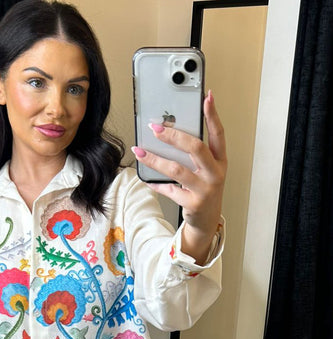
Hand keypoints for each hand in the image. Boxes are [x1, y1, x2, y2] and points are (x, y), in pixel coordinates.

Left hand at [132, 90, 226, 263]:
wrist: (207, 219)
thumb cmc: (204, 189)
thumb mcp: (205, 170)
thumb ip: (194, 154)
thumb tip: (169, 132)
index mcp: (220, 160)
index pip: (218, 133)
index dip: (212, 115)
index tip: (206, 97)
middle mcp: (215, 173)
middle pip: (195, 148)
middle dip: (174, 136)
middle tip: (156, 128)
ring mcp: (205, 189)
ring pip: (176, 170)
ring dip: (155, 159)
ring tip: (140, 151)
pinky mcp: (193, 203)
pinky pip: (169, 189)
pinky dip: (157, 183)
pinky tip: (147, 178)